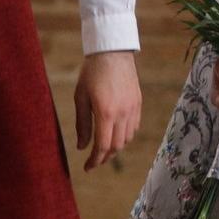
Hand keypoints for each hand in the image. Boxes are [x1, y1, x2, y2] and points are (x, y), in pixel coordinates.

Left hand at [75, 52, 142, 170]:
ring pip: (127, 138)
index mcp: (106, 112)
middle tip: (94, 161)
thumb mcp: (81, 97)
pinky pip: (134, 127)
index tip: (87, 167)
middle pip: (117, 146)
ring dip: (115, 147)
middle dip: (105, 157)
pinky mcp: (138, 102)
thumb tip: (82, 147)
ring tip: (104, 148)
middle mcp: (123, 113)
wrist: (112, 51)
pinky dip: (125, 135)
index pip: (103, 146)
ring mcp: (133, 108)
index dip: (95, 160)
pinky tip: (115, 133)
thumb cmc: (91, 73)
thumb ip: (82, 124)